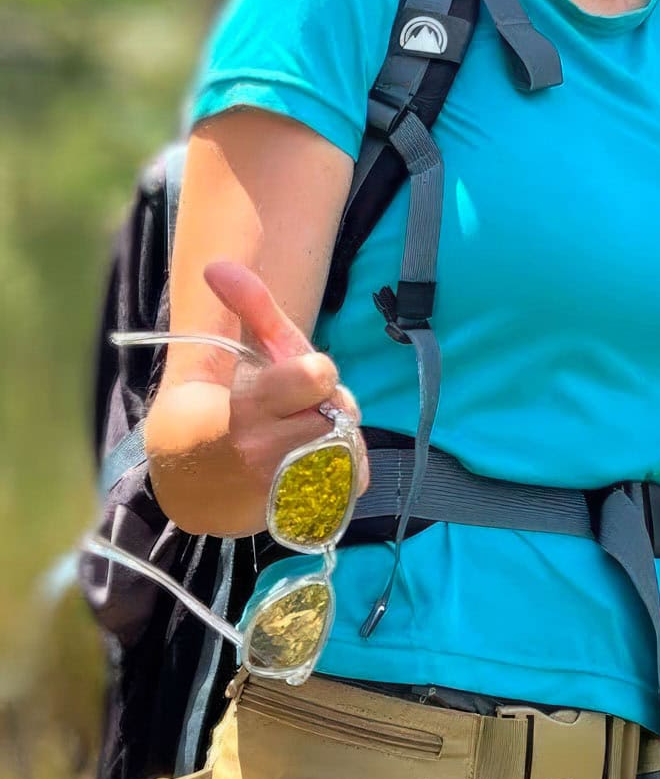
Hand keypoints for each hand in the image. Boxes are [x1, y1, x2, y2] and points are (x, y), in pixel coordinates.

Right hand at [203, 260, 369, 497]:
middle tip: (303, 410)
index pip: (320, 375)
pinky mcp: (296, 515)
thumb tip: (215, 262)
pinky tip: (316, 463)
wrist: (189, 479)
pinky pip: (350, 483)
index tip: (297, 380)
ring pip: (349, 446)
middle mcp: (264, 450)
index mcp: (251, 404)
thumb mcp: (245, 353)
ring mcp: (280, 488)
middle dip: (329, 405)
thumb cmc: (229, 405)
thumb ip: (247, 305)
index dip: (316, 373)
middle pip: (340, 410)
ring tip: (307, 436)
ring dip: (339, 437)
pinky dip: (344, 470)